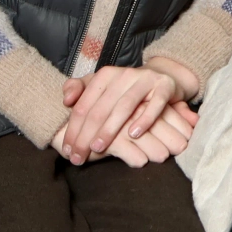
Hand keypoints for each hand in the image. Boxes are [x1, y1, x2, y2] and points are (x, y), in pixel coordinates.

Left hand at [59, 62, 196, 163]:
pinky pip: (154, 105)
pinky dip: (144, 120)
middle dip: (86, 135)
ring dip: (109, 129)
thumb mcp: (101, 87)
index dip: (73, 129)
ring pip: (124, 106)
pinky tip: (133, 135)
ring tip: (98, 148)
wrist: (162, 78)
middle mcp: (124, 74)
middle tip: (78, 157)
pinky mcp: (165, 86)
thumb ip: (79, 90)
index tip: (67, 151)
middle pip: (101, 108)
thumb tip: (66, 101)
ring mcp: (146, 80)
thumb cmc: (125, 90)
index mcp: (105, 75)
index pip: (84, 105)